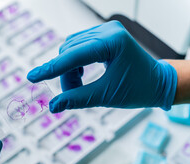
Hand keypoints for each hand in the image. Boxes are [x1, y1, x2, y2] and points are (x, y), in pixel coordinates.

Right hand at [27, 21, 177, 111]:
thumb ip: (76, 99)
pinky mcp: (103, 34)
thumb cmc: (138, 90)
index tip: (31, 77)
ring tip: (79, 86)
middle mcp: (108, 31)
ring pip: (71, 49)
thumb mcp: (105, 97)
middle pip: (69, 52)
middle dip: (65, 75)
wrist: (158, 82)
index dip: (51, 68)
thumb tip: (52, 106)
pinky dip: (75, 63)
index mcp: (113, 42)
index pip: (73, 55)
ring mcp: (106, 30)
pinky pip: (78, 47)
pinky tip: (82, 74)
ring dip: (69, 70)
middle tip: (70, 94)